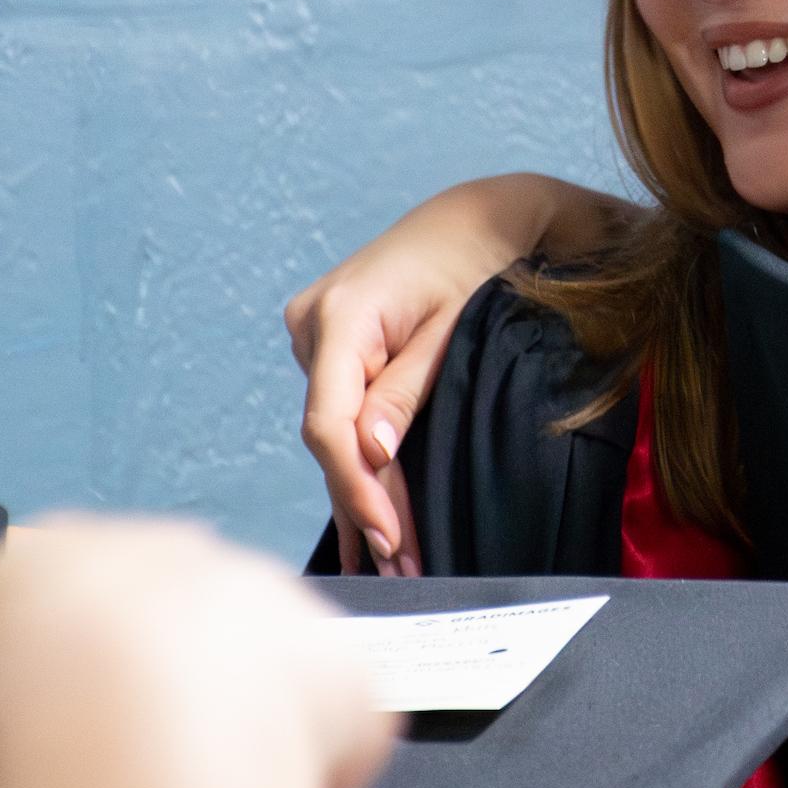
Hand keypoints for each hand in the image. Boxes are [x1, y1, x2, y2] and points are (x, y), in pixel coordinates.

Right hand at [286, 174, 612, 570]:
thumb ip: (406, 392)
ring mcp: (313, 337)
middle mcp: (312, 326)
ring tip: (390, 562)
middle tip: (401, 567)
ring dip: (362, 490)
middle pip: (330, 435)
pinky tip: (363, 523)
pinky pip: (337, 415)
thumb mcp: (453, 331)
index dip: (356, 487)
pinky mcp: (328, 349)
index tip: (388, 535)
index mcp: (341, 315)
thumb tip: (369, 453)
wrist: (472, 220)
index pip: (330, 422)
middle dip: (366, 502)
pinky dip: (356, 463)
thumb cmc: (474, 267)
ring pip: (333, 432)